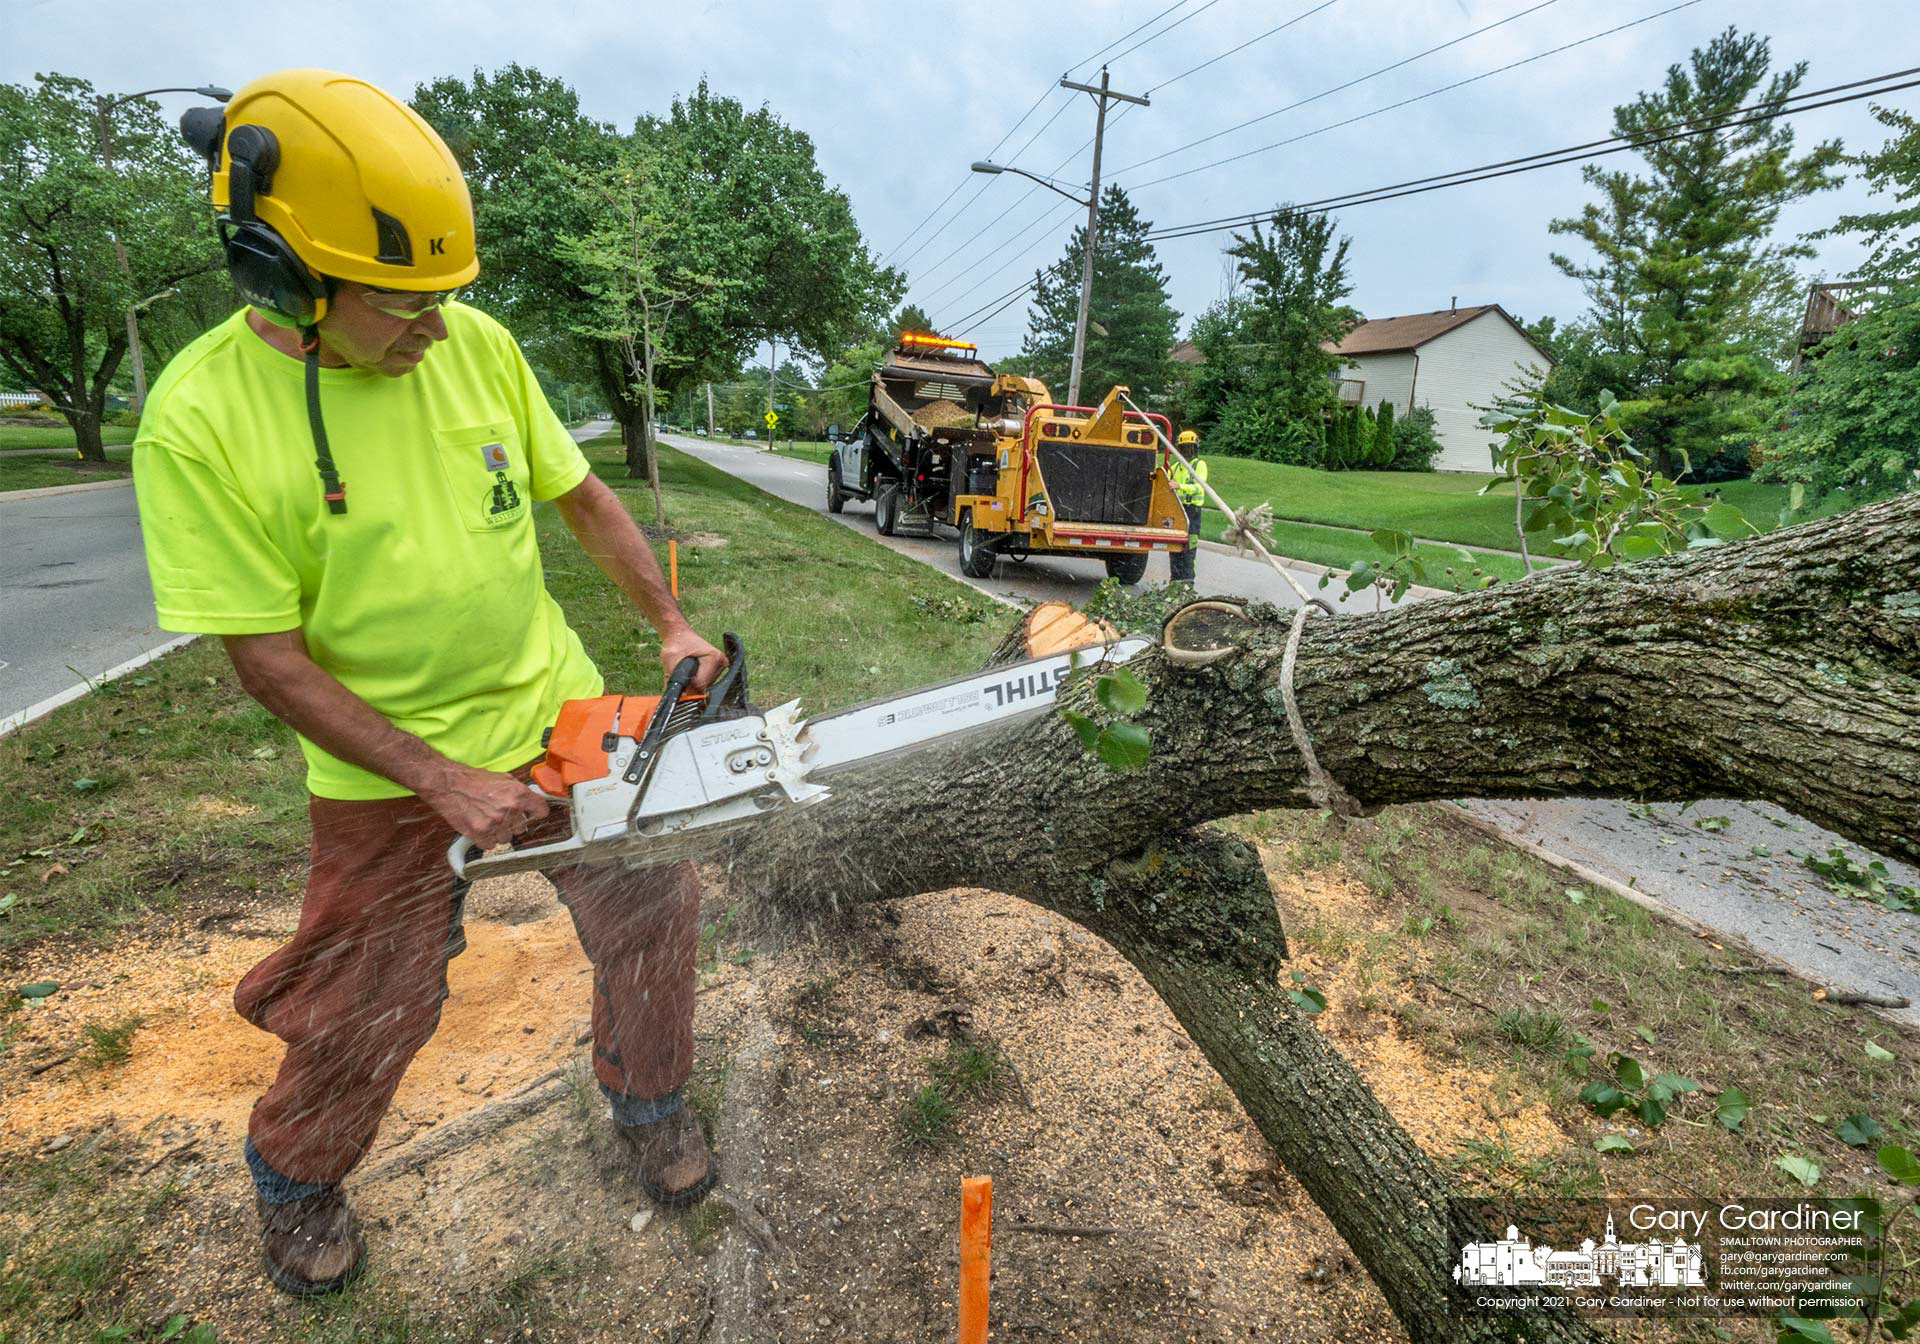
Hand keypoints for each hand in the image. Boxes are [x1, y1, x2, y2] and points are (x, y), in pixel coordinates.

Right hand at [419, 761, 549, 849]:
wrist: (448, 784)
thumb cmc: (473, 780)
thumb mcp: (503, 778)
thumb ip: (519, 791)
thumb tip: (531, 801)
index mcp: (518, 794)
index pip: (541, 811)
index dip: (536, 812)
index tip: (532, 814)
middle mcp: (510, 809)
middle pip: (522, 828)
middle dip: (513, 823)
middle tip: (500, 814)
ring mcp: (495, 824)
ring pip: (506, 839)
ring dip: (499, 832)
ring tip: (487, 819)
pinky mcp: (480, 834)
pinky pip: (490, 845)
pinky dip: (485, 839)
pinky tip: (479, 827)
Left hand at [660, 626, 726, 692]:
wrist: (680, 635)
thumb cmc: (676, 643)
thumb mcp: (670, 659)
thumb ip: (670, 679)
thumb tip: (670, 697)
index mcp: (714, 658)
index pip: (700, 685)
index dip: (686, 683)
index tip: (681, 671)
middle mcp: (721, 663)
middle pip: (703, 687)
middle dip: (690, 683)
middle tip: (684, 668)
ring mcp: (721, 668)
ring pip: (704, 687)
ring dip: (692, 682)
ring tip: (688, 668)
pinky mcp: (718, 671)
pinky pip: (705, 684)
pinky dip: (696, 681)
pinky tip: (693, 670)